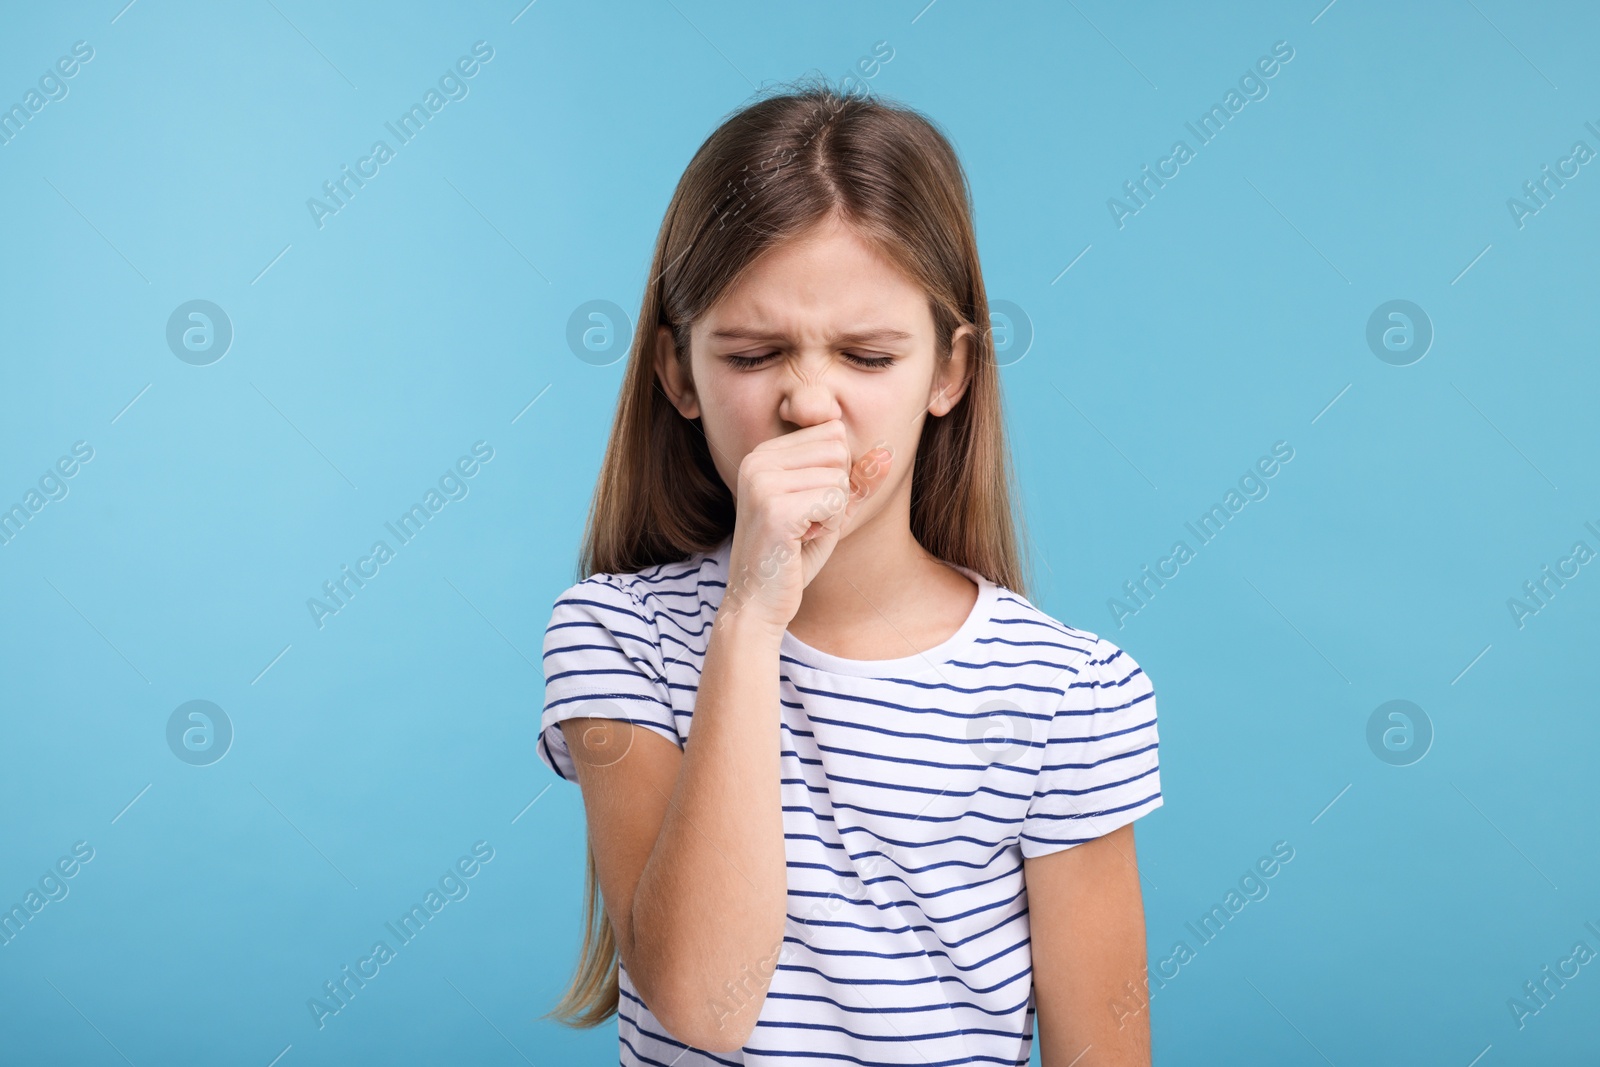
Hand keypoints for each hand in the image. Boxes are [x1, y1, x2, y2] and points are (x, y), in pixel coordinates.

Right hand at [719, 419, 892, 635]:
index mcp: (764, 453)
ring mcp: (763, 483)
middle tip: (807, 522)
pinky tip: (802, 541)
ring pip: (839, 478)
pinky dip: (830, 526)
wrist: (758, 602)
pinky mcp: (775, 509)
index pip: (832, 433)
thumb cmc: (793, 556)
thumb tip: (887, 454)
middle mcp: (757, 460)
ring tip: (803, 533)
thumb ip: (854, 479)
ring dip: (833, 513)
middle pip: (837, 451)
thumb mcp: (828, 509)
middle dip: (836, 492)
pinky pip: (835, 501)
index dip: (835, 475)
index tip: (807, 505)